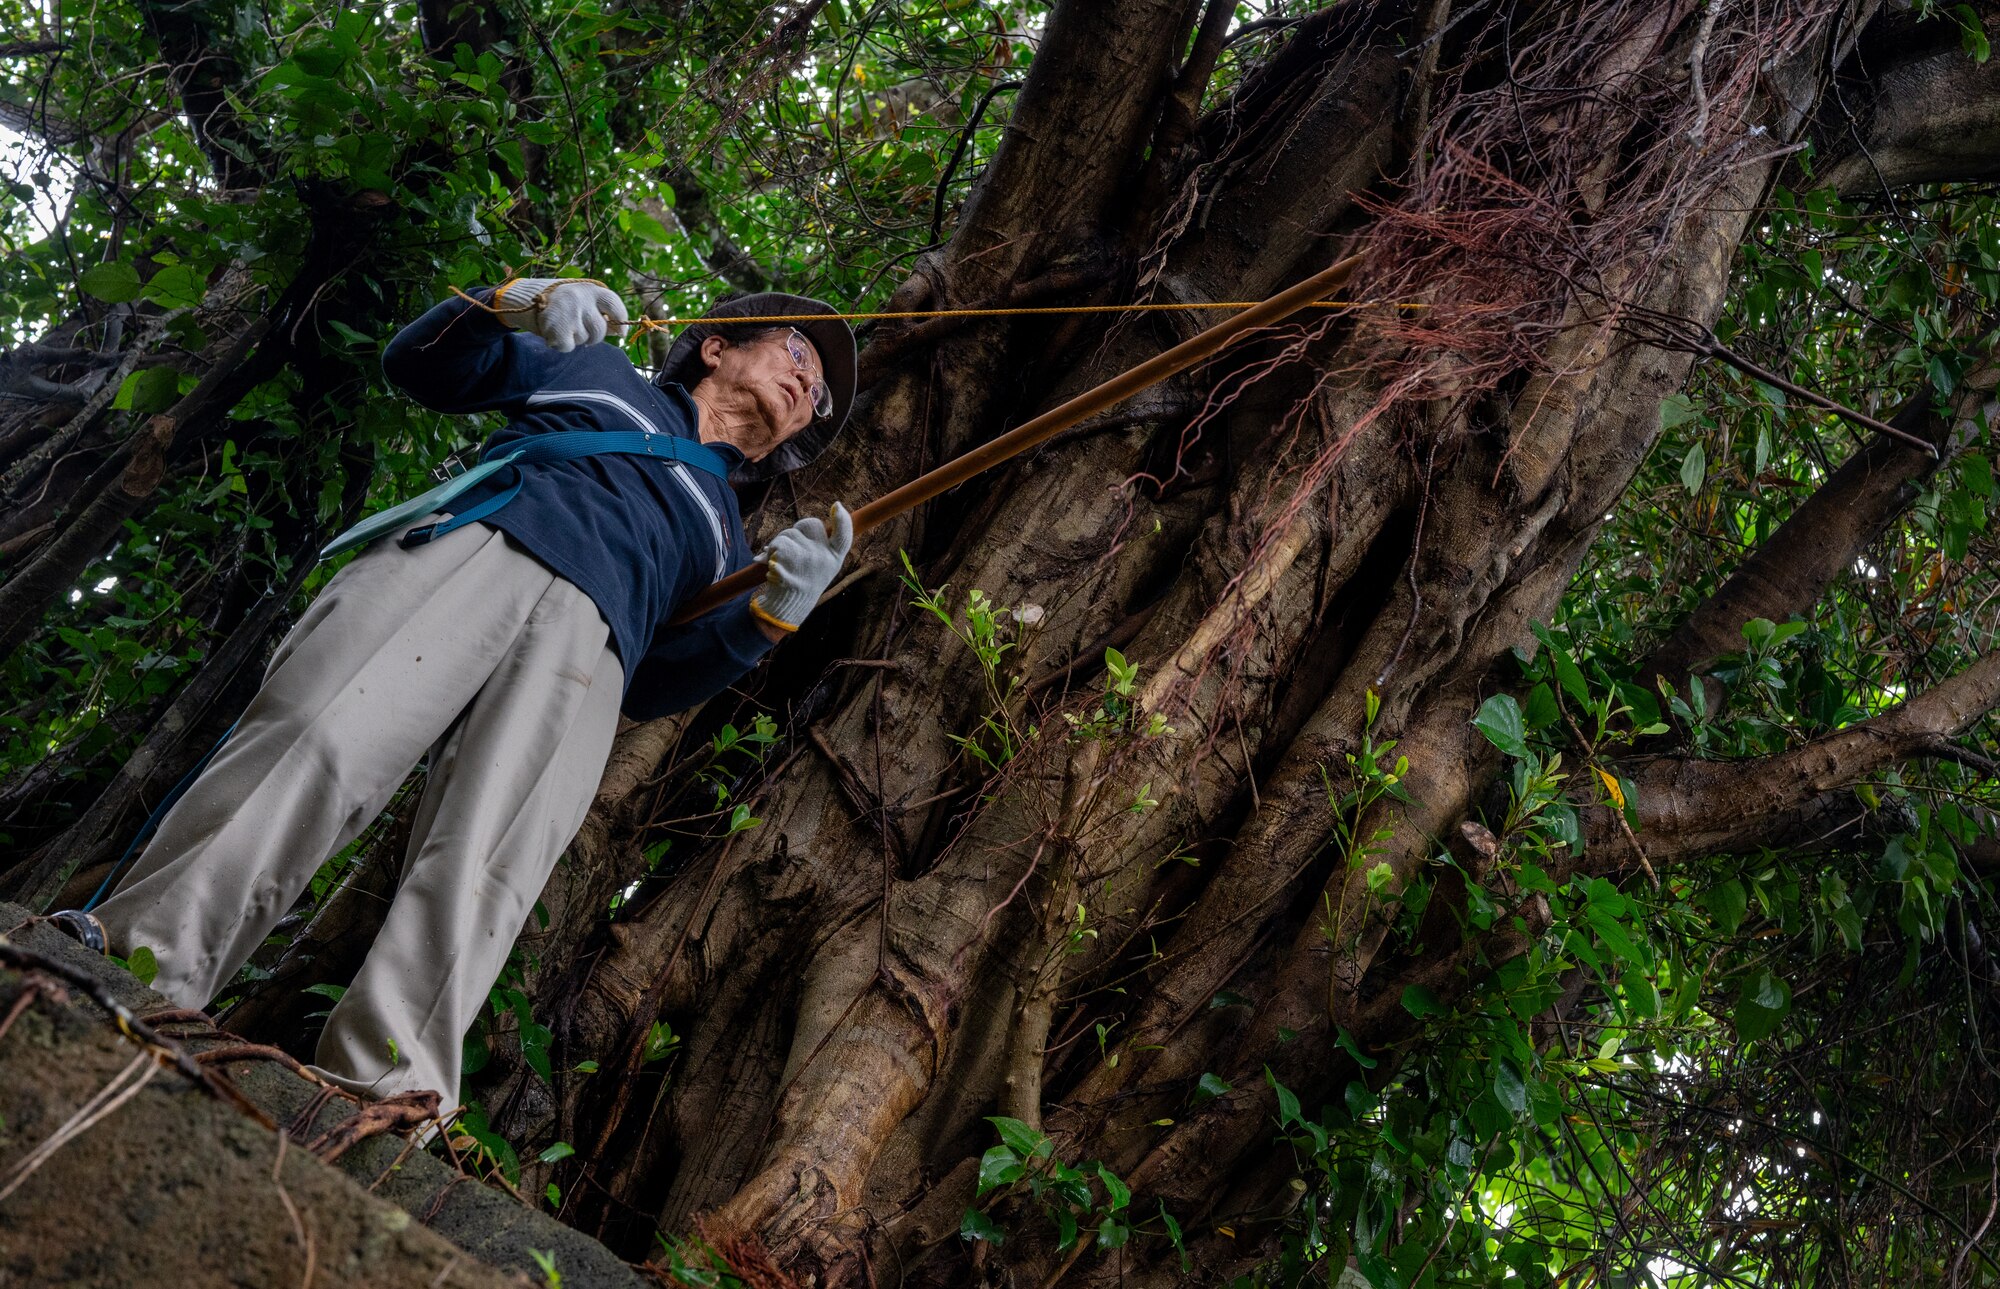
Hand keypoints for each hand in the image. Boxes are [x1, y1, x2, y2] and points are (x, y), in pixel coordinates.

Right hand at [493, 278, 628, 351]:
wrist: (524, 299)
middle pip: (600, 329)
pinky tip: (554, 333)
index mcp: (590, 289)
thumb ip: (599, 312)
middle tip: (579, 329)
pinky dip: (562, 345)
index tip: (620, 332)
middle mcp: (581, 299)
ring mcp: (569, 313)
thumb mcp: (581, 300)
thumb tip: (620, 331)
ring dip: (575, 338)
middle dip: (594, 336)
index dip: (621, 320)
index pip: (614, 304)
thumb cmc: (560, 302)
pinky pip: (569, 347)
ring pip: (584, 339)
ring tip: (562, 325)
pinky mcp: (557, 328)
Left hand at [750, 503, 853, 631]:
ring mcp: (808, 558)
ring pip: (789, 534)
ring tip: (780, 563)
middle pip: (810, 525)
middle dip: (796, 530)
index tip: (836, 505)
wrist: (787, 606)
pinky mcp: (790, 560)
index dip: (841, 520)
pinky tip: (773, 567)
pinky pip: (777, 544)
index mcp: (834, 558)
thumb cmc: (803, 582)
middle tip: (789, 547)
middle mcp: (824, 557)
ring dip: (778, 545)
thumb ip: (819, 546)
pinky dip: (769, 553)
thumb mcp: (821, 567)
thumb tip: (807, 527)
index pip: (843, 536)